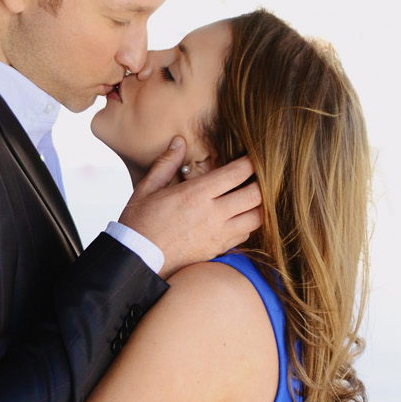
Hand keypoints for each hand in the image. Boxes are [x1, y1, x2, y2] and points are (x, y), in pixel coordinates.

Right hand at [118, 137, 261, 278]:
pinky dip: (247, 225)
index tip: (254, 156)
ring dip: (258, 206)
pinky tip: (238, 218)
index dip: (251, 161)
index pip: (237, 173)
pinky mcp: (217, 250)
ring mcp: (218, 235)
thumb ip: (166, 163)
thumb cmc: (139, 223)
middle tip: (261, 176)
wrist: (137, 260)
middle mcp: (212, 214)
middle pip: (256, 195)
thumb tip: (179, 141)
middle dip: (263, 183)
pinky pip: (245, 236)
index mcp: (196, 194)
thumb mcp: (147, 188)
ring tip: (252, 197)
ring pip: (256, 218)